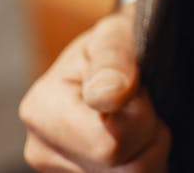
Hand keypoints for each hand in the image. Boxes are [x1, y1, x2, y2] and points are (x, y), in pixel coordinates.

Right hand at [19, 7, 170, 170]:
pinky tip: (135, 141)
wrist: (116, 58)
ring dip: (151, 151)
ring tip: (141, 121)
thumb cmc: (116, 44)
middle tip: (145, 104)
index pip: (110, 144)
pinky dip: (144, 162)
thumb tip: (106, 95)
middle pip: (125, 171)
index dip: (142, 116)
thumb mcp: (116, 33)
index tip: (136, 88)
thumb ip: (113, 58)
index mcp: (41, 109)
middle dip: (150, 137)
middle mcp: (42, 150)